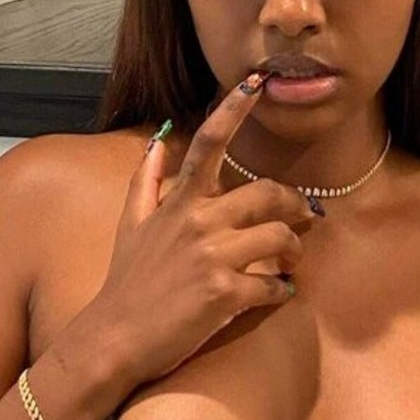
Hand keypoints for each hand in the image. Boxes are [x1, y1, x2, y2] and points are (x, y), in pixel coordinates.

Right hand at [78, 74, 317, 392]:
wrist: (114, 338)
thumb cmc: (126, 283)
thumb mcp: (131, 224)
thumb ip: (147, 181)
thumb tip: (157, 140)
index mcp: (180, 201)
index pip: (209, 142)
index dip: (234, 108)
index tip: (256, 81)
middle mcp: (198, 221)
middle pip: (268, 193)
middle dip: (296, 203)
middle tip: (306, 216)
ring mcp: (213, 257)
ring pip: (279, 237)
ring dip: (295, 250)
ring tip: (293, 260)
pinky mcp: (225, 293)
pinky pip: (273, 285)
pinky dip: (282, 290)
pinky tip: (281, 293)